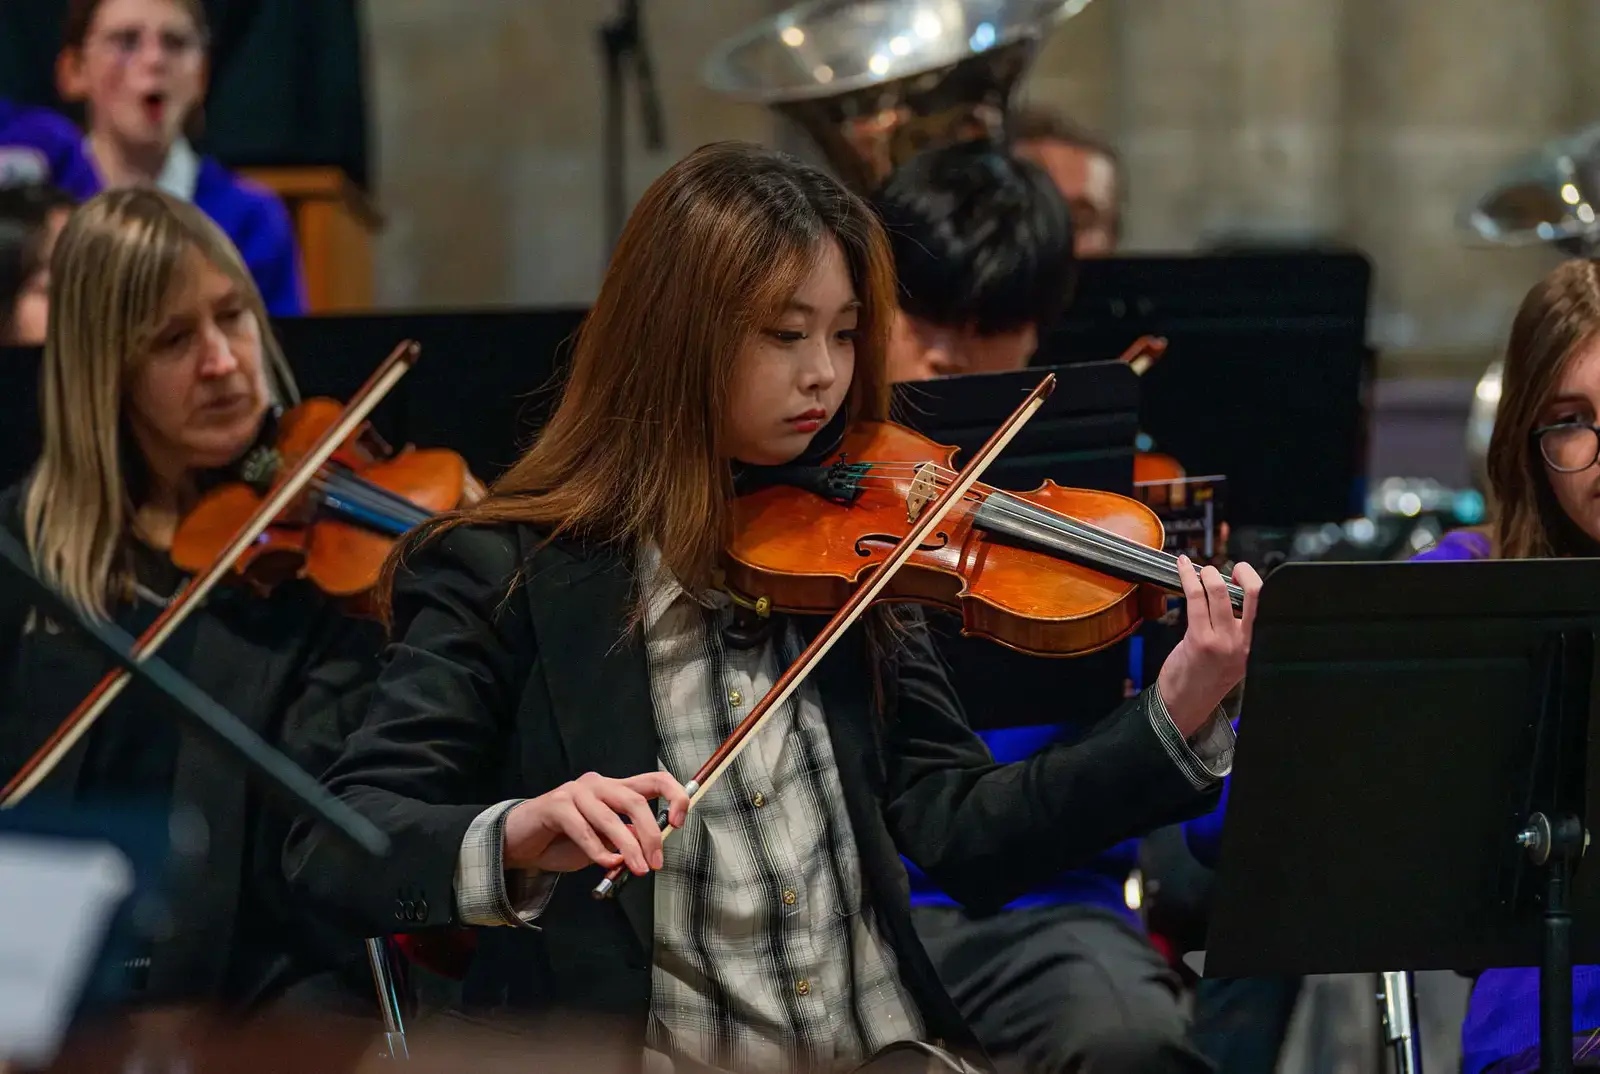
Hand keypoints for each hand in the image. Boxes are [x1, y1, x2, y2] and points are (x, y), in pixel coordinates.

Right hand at [502, 771, 689, 874]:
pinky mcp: (556, 805)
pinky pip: (584, 829)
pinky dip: (598, 851)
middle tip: (656, 862)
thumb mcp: (604, 843)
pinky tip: (605, 864)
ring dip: (628, 847)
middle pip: (635, 800)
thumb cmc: (564, 841)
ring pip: (611, 817)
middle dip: (650, 834)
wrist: (520, 842)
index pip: (655, 780)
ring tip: (637, 869)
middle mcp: (599, 784)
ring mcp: (576, 792)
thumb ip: (626, 839)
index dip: (674, 796)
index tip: (679, 822)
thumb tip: (649, 846)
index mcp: (616, 788)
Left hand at [1156, 556, 1262, 735]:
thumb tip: (1232, 591)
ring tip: (1202, 570)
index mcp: (1257, 643)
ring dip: (1208, 574)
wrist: (1186, 702)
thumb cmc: (1206, 676)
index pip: (1268, 605)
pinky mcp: (1199, 639)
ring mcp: (1223, 641)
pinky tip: (1183, 568)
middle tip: (1232, 568)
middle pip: (1255, 594)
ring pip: (1219, 592)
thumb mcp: (1234, 654)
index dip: (1257, 582)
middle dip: (1244, 572)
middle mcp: (1245, 642)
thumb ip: (1237, 627)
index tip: (1245, 573)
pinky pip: (1195, 598)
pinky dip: (1188, 578)